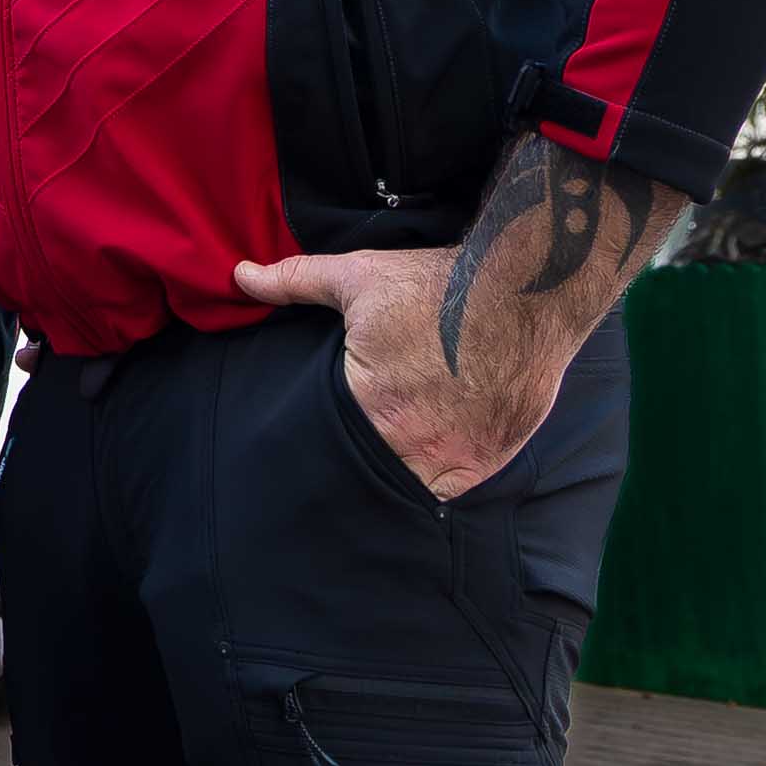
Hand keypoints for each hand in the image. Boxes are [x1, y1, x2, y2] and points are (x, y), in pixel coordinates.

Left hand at [224, 244, 553, 502]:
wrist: (525, 291)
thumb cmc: (438, 285)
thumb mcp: (359, 277)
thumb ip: (295, 282)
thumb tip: (240, 275)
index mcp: (368, 404)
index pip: (329, 442)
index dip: (323, 440)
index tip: (320, 436)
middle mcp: (408, 441)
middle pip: (367, 467)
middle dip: (356, 461)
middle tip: (350, 450)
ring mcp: (451, 457)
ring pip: (406, 485)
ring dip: (395, 475)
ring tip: (385, 458)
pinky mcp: (487, 460)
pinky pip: (449, 490)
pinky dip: (435, 480)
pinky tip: (424, 463)